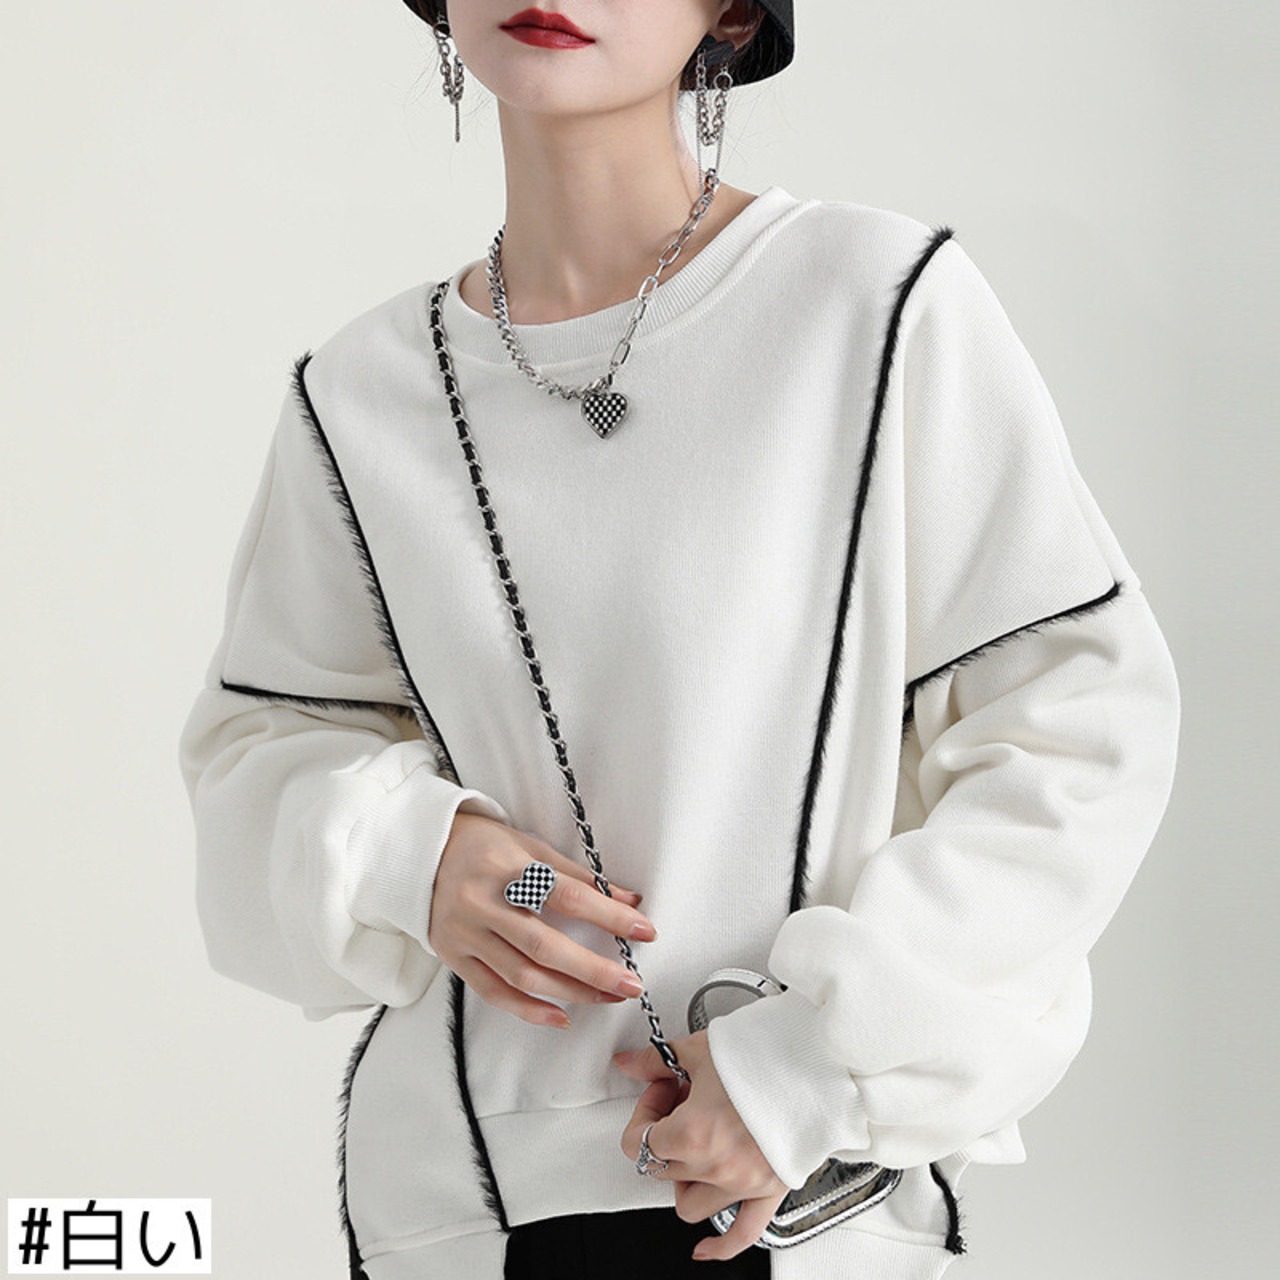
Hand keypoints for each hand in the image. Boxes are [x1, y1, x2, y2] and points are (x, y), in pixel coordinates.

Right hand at [428, 812, 657, 1028]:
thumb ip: (578, 876)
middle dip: (593, 969)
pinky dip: (529, 1010)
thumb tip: (628, 901)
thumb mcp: (530, 847)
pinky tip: (560, 1016)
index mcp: (505, 867)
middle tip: (630, 983)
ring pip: (522, 975)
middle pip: (544, 945)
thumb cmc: (483, 846)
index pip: (566, 895)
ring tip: (607, 996)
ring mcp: (464, 933)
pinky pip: (493, 992)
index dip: (608, 916)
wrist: (422, 852)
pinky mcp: (453, 956)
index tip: (643, 930)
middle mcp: (481, 902)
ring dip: (570, 992)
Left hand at [612, 1029, 789, 1260]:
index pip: (639, 1142)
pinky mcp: (769, 1191)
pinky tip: (706, 1248)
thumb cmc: (767, 1056)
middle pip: (662, 1168)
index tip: (661, 1091)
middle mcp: (715, 1165)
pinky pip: (742, 1233)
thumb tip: (631, 1063)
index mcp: (692, 1132)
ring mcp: (742, 1183)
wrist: (816, 1065)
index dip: (644, 1113)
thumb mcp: (701, 1049)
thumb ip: (656, 1060)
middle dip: (665, 1134)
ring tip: (697, 1147)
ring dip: (685, 1179)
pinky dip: (721, 1246)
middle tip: (681, 1101)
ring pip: (689, 1204)